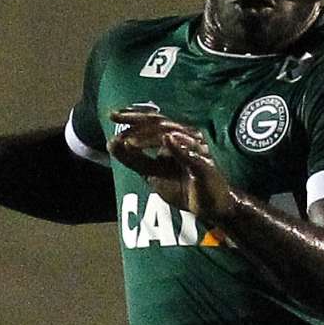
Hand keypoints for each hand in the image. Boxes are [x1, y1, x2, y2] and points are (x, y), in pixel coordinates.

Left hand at [109, 109, 232, 216]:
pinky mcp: (205, 166)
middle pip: (161, 123)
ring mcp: (197, 150)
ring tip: (130, 143)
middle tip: (117, 120)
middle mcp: (188, 137)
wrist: (211, 208)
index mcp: (175, 137)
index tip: (112, 116)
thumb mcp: (153, 174)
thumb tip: (112, 143)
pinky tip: (167, 140)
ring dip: (149, 137)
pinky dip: (179, 147)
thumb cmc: (185, 187)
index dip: (133, 116)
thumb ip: (135, 160)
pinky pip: (191, 155)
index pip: (153, 121)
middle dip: (137, 121)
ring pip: (172, 136)